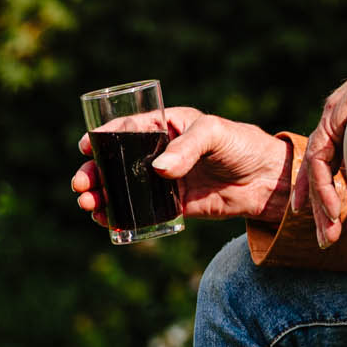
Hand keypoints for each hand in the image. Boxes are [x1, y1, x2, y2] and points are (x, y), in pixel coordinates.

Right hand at [73, 109, 288, 224]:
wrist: (264, 181)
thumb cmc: (243, 145)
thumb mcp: (216, 134)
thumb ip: (188, 148)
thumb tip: (157, 169)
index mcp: (166, 126)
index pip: (127, 128)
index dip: (102, 137)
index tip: (84, 147)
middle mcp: (159, 152)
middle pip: (115, 161)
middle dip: (93, 172)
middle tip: (81, 183)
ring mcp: (161, 179)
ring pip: (121, 187)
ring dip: (100, 194)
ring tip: (89, 203)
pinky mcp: (168, 204)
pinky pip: (137, 210)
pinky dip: (118, 216)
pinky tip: (105, 219)